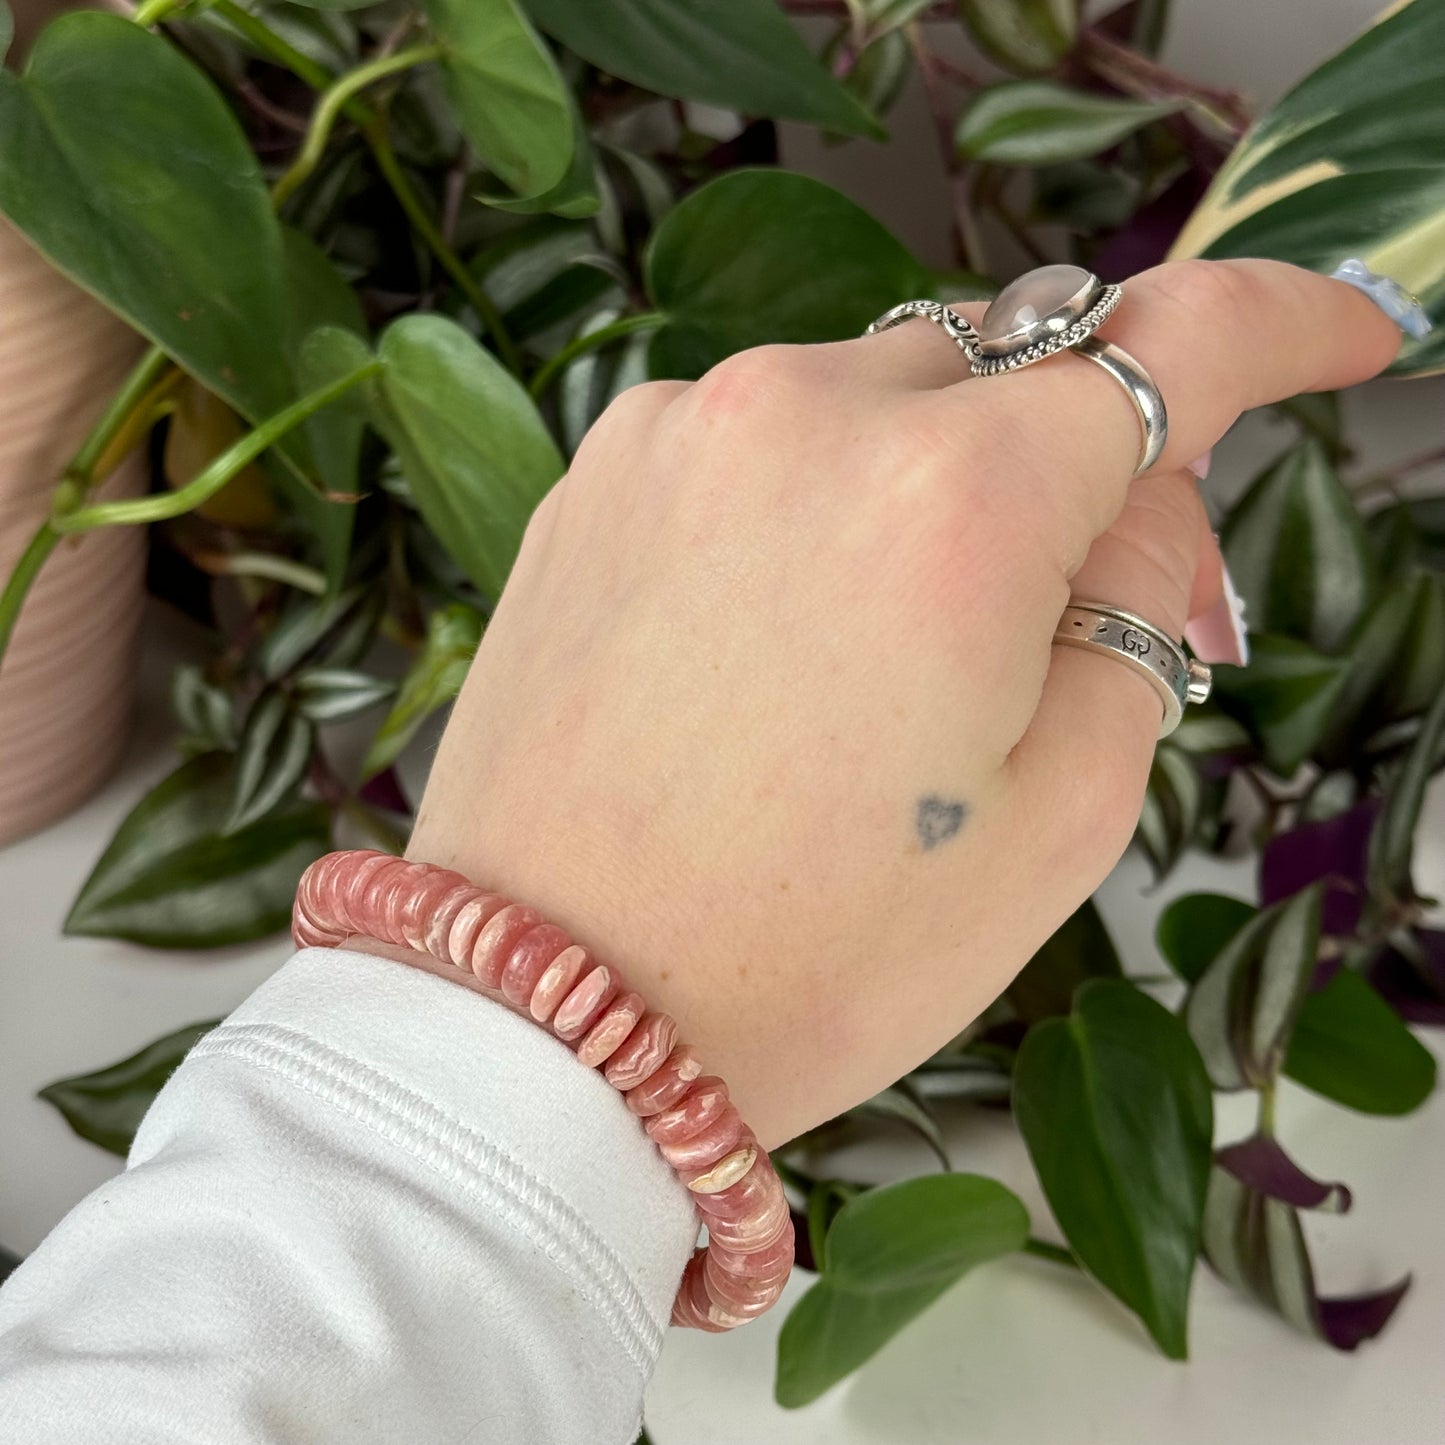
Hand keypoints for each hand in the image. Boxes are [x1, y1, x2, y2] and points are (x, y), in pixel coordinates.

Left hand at [403, 259, 1399, 1148]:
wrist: (549, 1010)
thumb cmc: (813, 953)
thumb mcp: (1062, 813)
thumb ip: (1139, 607)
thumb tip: (1138, 495)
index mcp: (953, 500)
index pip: (1176, 345)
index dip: (1285, 325)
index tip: (1343, 335)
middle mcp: (805, 413)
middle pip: (1022, 372)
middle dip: (1080, 468)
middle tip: (1077, 614)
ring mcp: (680, 430)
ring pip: (885, 397)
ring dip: (935, 486)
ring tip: (892, 663)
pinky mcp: (597, 473)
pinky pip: (763, 438)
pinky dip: (815, 501)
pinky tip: (784, 642)